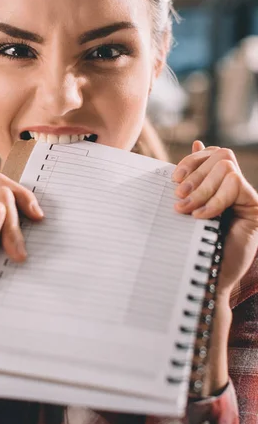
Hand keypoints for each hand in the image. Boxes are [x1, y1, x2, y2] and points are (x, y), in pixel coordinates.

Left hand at [172, 141, 257, 300]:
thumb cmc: (192, 247)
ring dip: (202, 187)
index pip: (211, 155)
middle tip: (178, 199)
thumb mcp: (186, 209)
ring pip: (226, 167)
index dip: (191, 162)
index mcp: (217, 185)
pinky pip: (235, 185)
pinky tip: (201, 217)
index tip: (173, 179)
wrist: (206, 280)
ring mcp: (246, 198)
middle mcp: (235, 188)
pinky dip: (214, 199)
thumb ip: (191, 181)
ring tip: (186, 210)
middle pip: (220, 156)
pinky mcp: (255, 208)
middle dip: (194, 175)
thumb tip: (197, 143)